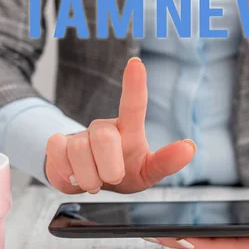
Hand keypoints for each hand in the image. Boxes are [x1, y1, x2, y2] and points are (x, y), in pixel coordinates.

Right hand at [45, 57, 195, 193]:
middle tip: (112, 178)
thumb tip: (190, 147)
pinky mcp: (57, 142)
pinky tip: (72, 173)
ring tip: (93, 180)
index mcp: (129, 130)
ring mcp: (80, 134)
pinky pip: (58, 153)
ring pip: (79, 151)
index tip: (136, 63)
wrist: (90, 185)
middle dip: (109, 168)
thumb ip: (166, 162)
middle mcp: (105, 127)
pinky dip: (67, 172)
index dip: (134, 84)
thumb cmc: (125, 174)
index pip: (133, 104)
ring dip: (88, 177)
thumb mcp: (148, 172)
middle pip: (105, 138)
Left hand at [153, 189, 248, 248]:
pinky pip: (208, 240)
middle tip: (155, 233)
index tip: (182, 236)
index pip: (230, 248)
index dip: (206, 243)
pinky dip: (190, 234)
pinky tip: (171, 225)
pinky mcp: (235, 242)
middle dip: (183, 242)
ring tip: (154, 229)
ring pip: (206, 246)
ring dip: (181, 239)